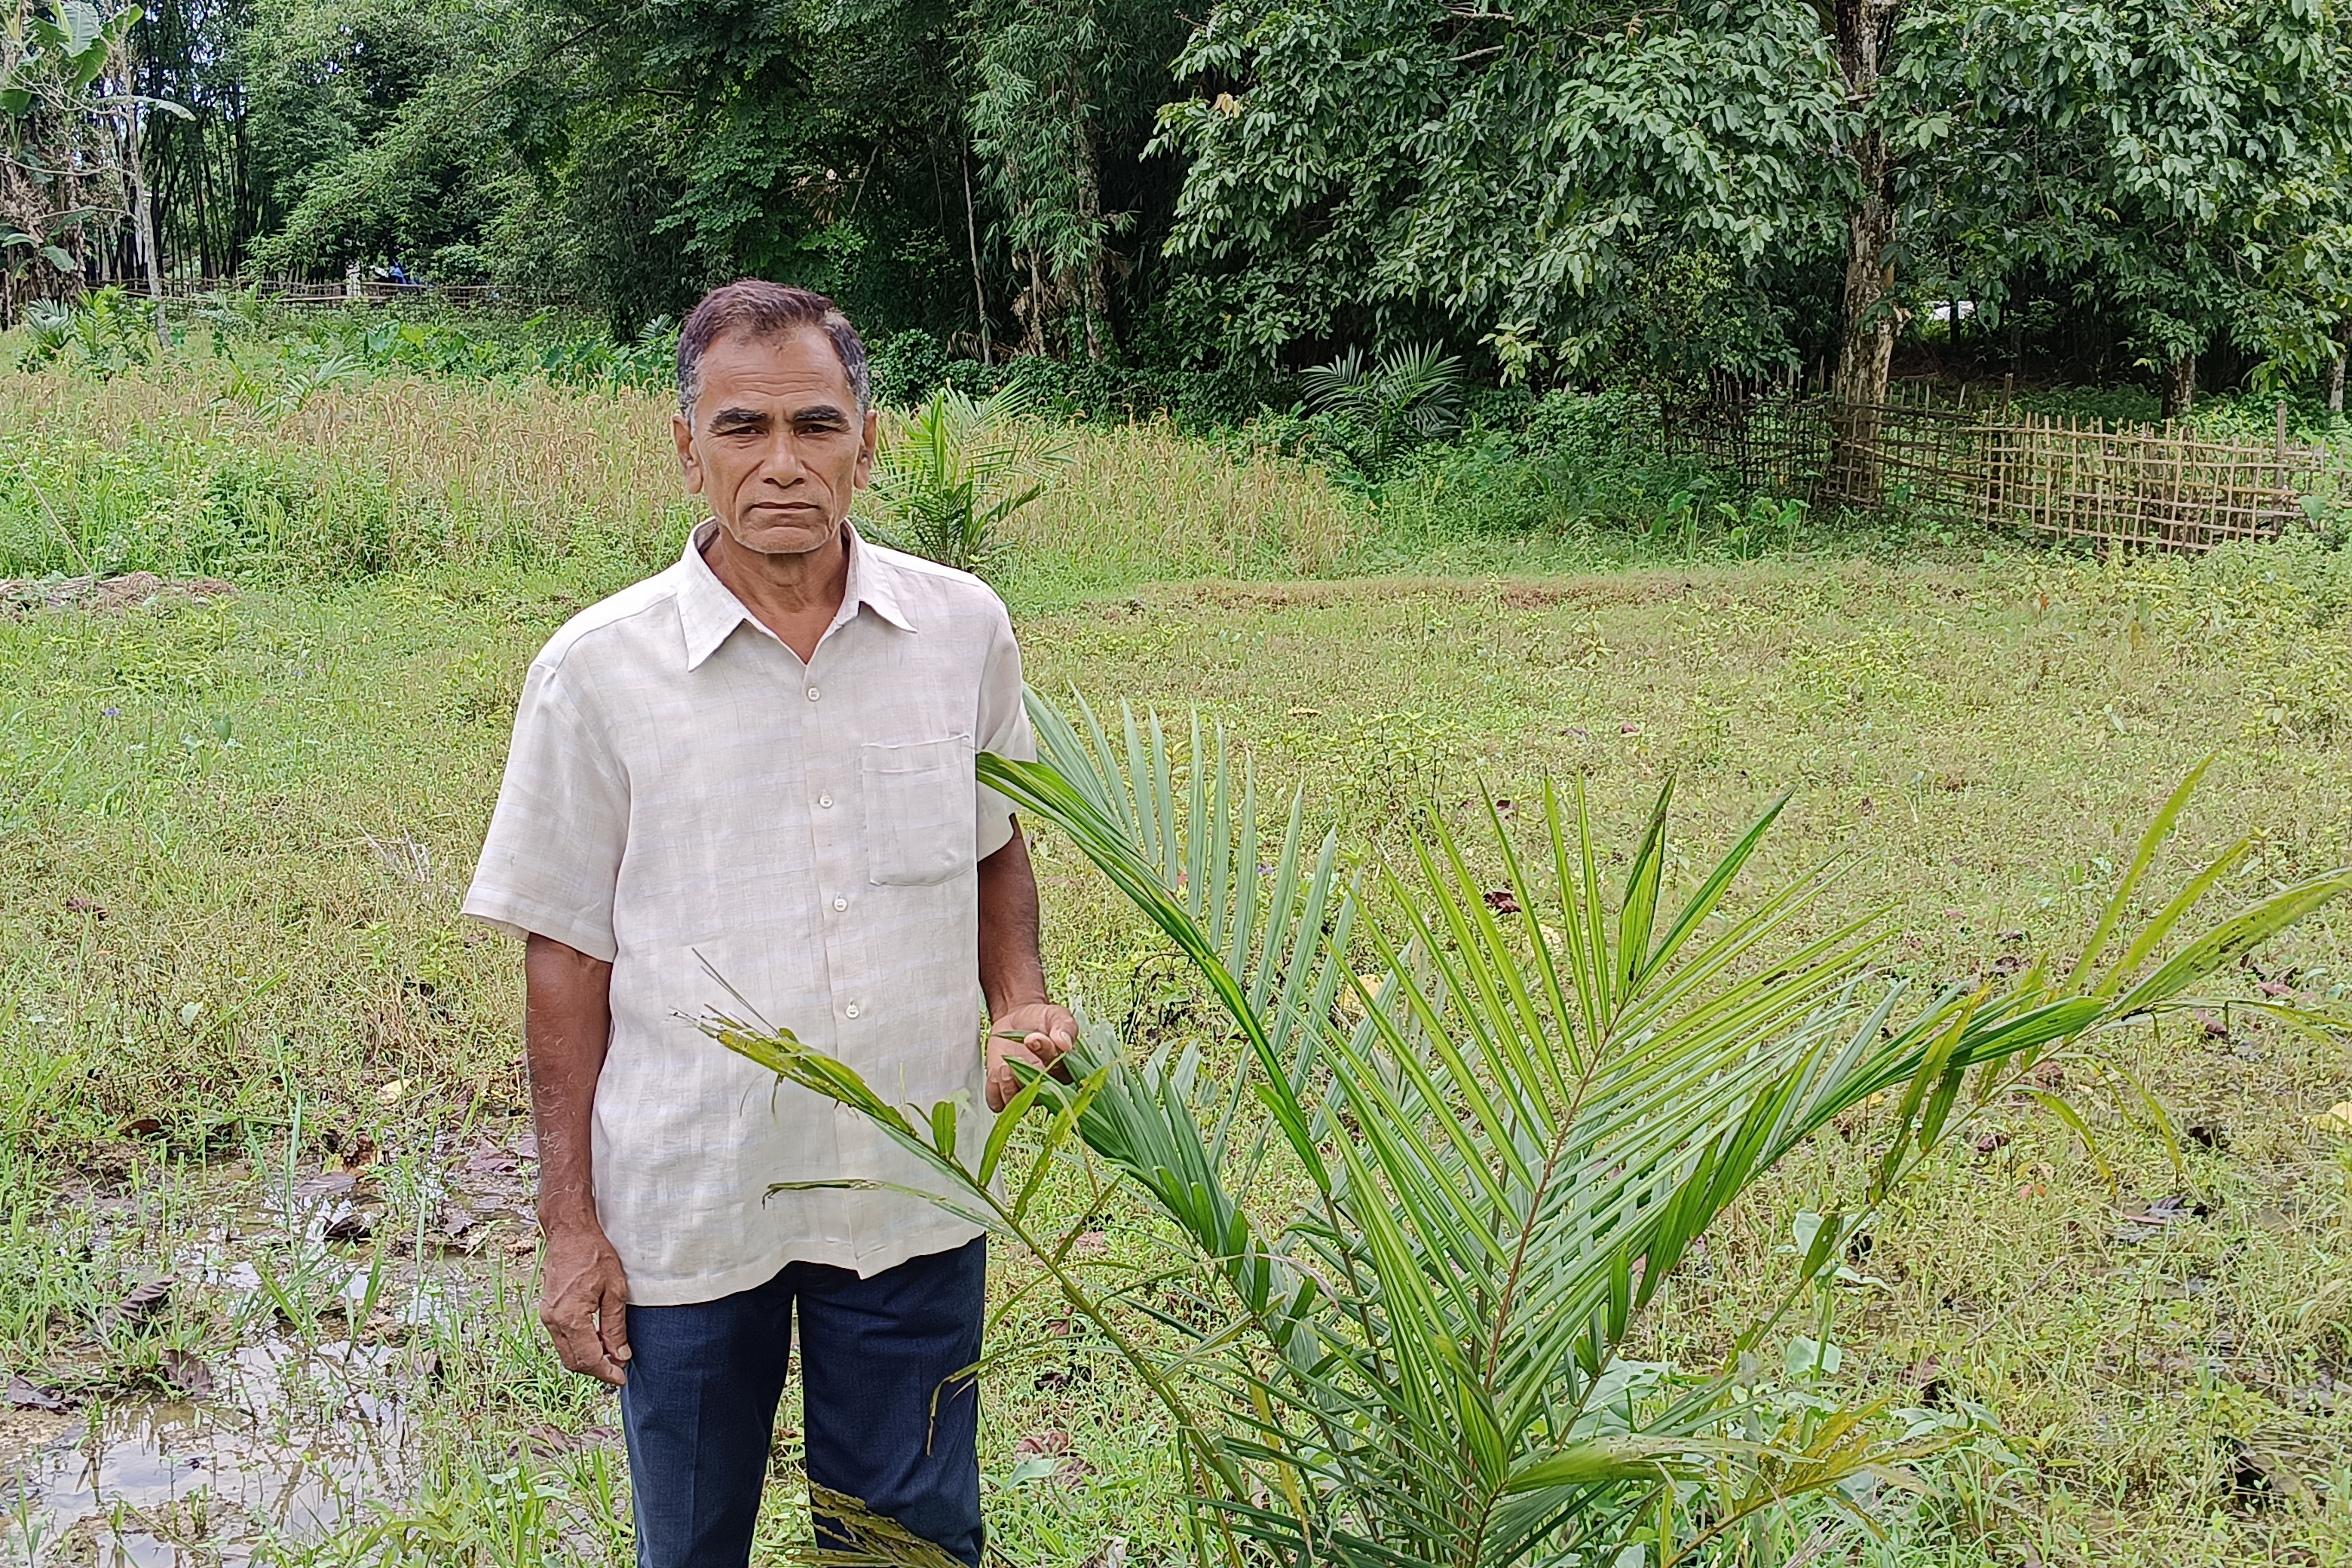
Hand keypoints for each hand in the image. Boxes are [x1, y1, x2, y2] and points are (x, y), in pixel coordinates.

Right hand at [539, 1217, 631, 1385]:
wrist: (569, 1232)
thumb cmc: (594, 1254)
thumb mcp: (616, 1289)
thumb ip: (615, 1326)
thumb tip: (619, 1354)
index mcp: (570, 1317)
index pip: (589, 1358)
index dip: (606, 1372)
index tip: (621, 1378)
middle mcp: (553, 1320)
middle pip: (574, 1361)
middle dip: (597, 1370)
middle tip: (619, 1369)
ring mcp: (547, 1316)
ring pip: (566, 1353)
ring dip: (587, 1359)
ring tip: (611, 1356)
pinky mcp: (548, 1311)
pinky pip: (562, 1339)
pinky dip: (579, 1346)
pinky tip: (597, 1341)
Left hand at [986, 1000, 1075, 1112]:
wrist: (1018, 1018)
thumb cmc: (1042, 1019)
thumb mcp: (1057, 1016)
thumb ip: (1064, 1027)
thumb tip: (1064, 1043)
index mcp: (1065, 1070)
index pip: (1059, 1074)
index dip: (1046, 1058)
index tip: (1034, 1038)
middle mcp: (1045, 1085)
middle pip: (1038, 1093)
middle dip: (1026, 1074)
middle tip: (1018, 1052)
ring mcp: (1024, 1089)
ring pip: (1017, 1101)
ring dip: (1009, 1084)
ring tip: (1006, 1065)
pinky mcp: (1004, 1090)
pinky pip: (997, 1102)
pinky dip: (994, 1090)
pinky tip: (999, 1071)